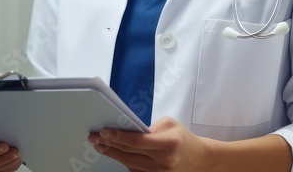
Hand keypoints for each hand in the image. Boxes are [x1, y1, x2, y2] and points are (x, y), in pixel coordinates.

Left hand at [88, 117, 215, 171]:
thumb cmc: (182, 138)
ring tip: (100, 146)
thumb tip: (126, 130)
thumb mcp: (169, 124)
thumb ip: (148, 128)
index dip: (118, 136)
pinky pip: (135, 170)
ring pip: (129, 164)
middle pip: (129, 153)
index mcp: (168, 144)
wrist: (199, 159)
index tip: (103, 131)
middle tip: (94, 137)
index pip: (137, 141)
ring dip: (113, 154)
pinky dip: (123, 162)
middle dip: (109, 144)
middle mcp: (163, 161)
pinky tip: (113, 154)